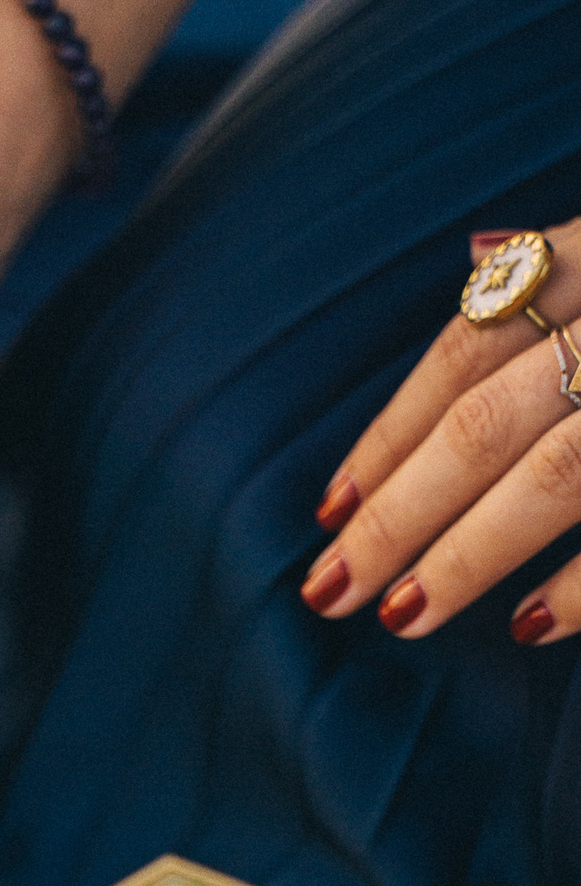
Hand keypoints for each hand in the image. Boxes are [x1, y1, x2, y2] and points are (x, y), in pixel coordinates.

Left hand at [303, 218, 580, 644]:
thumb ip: (556, 261)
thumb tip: (481, 257)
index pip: (466, 351)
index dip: (390, 436)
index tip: (328, 512)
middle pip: (486, 423)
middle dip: (398, 514)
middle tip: (328, 591)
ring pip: (553, 473)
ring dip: (469, 554)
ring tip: (401, 616)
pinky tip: (525, 628)